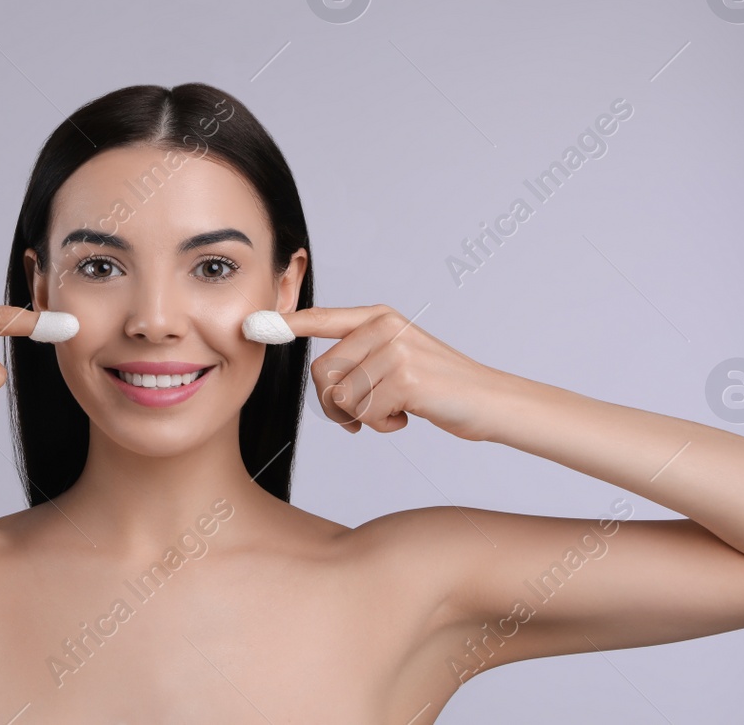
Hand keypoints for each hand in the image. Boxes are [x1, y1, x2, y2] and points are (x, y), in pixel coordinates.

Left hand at [273, 304, 499, 440]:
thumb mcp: (400, 358)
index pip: (323, 318)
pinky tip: (408, 416)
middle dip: (336, 404)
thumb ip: (363, 356)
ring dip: (363, 417)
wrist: (490, 401)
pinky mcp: (404, 378)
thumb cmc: (440, 388)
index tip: (253, 325)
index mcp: (381, 317)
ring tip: (394, 411)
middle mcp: (385, 327)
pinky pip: (365, 413)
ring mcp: (395, 350)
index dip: (286, 324)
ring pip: (341, 396)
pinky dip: (383, 425)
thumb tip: (322, 376)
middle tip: (365, 415)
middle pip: (322, 372)